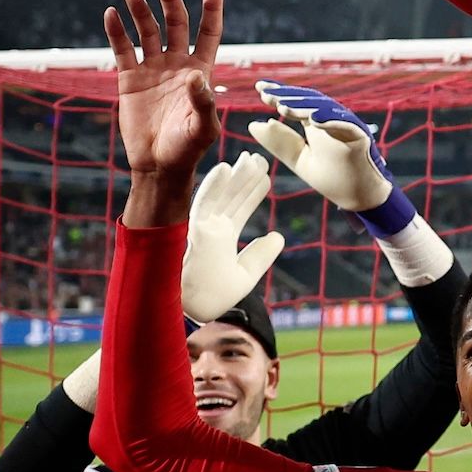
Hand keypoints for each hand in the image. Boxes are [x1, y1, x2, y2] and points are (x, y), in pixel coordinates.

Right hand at [105, 0, 222, 183]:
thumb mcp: (203, 127)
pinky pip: (122, 50)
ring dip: (141, 11)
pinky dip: (117, 31)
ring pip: (147, 31)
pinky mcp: (129, 79)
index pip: (209, 30)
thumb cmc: (187, 148)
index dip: (211, 6)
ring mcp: (152, 69)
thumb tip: (194, 75)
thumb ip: (202, 101)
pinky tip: (111, 14)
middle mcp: (177, 63)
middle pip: (175, 22)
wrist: (157, 165)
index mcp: (200, 70)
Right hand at [181, 156, 283, 322]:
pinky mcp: (193, 231)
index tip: (266, 175)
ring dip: (235, 176)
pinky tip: (225, 168)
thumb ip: (261, 255)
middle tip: (259, 158)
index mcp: (222, 238)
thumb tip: (279, 236)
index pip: (240, 209)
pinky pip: (204, 204)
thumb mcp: (245, 275)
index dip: (253, 192)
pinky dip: (213, 185)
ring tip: (251, 159)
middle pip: (232, 197)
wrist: (192, 312)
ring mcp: (202, 228)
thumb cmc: (213, 299)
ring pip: (221, 195)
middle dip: (246, 178)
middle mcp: (212, 229)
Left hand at [249, 80, 394, 212]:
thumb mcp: (298, 160)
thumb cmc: (333, 179)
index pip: (297, 102)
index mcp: (317, 123)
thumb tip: (254, 124)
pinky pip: (346, 125)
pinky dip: (331, 121)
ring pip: (326, 110)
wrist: (358, 198)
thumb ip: (279, 143)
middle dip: (288, 96)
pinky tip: (314, 120)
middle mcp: (332, 120)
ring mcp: (347, 126)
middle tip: (266, 94)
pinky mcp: (361, 137)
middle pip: (310, 101)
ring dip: (304, 107)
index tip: (259, 87)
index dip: (280, 93)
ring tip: (283, 108)